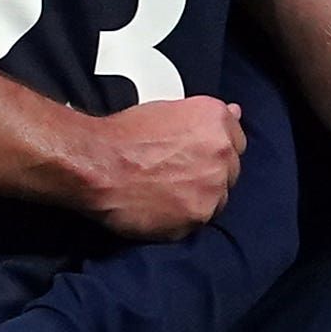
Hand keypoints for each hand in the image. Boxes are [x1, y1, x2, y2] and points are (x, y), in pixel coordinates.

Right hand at [71, 93, 245, 240]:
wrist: (96, 165)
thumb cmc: (122, 136)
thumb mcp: (167, 110)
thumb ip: (206, 118)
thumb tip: (235, 112)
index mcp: (217, 121)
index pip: (235, 141)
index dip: (212, 151)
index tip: (195, 156)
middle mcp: (222, 154)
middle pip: (229, 172)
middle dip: (208, 175)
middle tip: (174, 176)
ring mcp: (213, 188)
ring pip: (217, 200)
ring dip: (198, 198)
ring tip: (164, 194)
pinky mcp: (197, 217)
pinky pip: (196, 221)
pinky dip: (180, 218)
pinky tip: (157, 207)